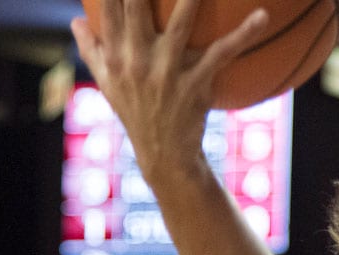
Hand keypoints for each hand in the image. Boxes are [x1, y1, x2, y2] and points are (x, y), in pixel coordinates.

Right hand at [70, 0, 268, 172]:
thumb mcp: (108, 84)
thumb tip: (75, 20)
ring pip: (180, 23)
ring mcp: (166, 72)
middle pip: (136, 7)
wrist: (163, 155)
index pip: (109, 8)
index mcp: (116, 56)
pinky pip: (222, 54)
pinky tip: (262, 16)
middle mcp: (137, 60)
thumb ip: (92, 50)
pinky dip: (244, 35)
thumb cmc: (136, 112)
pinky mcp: (195, 84)